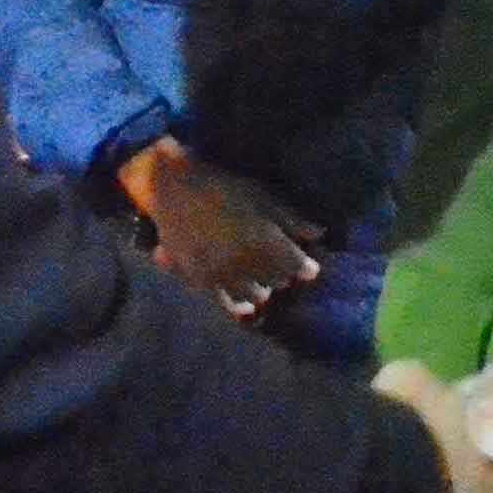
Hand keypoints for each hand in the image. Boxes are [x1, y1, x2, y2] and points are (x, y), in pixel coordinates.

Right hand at [119, 139, 319, 313]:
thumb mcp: (260, 194)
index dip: (305, 266)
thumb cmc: (221, 186)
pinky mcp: (201, 281)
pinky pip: (227, 304)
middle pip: (277, 281)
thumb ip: (289, 218)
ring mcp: (222, 273)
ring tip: (263, 280)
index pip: (296, 265)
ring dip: (263, 288)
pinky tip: (246, 306)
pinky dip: (239, 306)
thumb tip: (319, 234)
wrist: (173, 188)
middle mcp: (245, 261)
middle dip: (283, 274)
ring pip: (255, 295)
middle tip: (281, 267)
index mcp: (263, 238)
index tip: (308, 266)